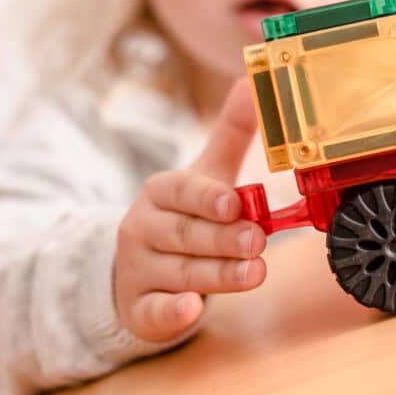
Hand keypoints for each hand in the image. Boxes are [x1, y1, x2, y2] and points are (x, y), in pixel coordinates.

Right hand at [114, 77, 265, 342]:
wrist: (137, 269)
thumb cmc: (183, 217)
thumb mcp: (204, 175)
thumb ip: (230, 133)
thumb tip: (251, 81)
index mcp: (162, 191)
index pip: (184, 190)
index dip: (208, 197)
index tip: (236, 202)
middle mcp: (143, 227)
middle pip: (188, 233)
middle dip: (225, 238)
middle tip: (259, 241)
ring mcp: (139, 269)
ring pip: (181, 272)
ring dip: (218, 275)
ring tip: (255, 273)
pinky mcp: (139, 308)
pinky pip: (154, 311)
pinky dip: (172, 313)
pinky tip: (190, 309)